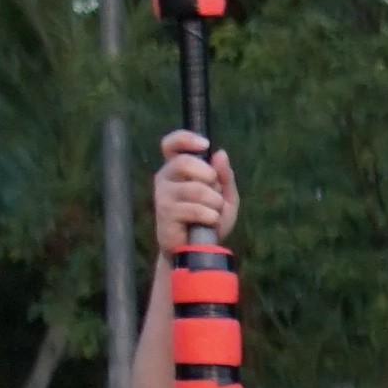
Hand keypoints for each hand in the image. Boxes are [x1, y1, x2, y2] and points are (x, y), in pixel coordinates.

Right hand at [150, 129, 234, 244]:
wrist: (198, 248)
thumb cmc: (209, 219)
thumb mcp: (225, 196)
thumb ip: (224, 175)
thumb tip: (220, 154)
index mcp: (177, 169)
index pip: (171, 144)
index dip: (185, 139)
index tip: (204, 144)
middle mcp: (165, 177)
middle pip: (184, 163)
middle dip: (209, 177)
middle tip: (214, 192)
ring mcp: (162, 195)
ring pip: (196, 189)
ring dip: (215, 203)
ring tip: (213, 213)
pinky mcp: (165, 213)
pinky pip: (196, 209)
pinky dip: (211, 216)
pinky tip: (208, 223)